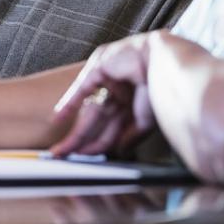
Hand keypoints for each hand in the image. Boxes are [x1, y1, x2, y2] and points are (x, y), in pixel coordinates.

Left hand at [49, 33, 157, 157]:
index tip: (85, 158)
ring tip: (61, 149)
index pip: (112, 128)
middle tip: (63, 155)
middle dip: (81, 141)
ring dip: (76, 131)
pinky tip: (58, 118)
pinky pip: (82, 89)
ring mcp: (111, 80)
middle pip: (97, 121)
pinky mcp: (101, 67)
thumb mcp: (146, 121)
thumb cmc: (162, 89)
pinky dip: (69, 103)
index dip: (98, 145)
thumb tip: (119, 150)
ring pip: (90, 112)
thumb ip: (132, 135)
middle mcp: (120, 92)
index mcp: (133, 103)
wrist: (165, 64)